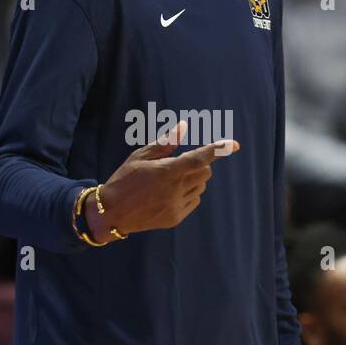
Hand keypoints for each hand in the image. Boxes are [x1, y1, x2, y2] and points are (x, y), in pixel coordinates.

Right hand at [87, 119, 238, 239]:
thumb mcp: (140, 156)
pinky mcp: (176, 217)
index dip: (217, 150)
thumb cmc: (124, 179)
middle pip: (205, 173)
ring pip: (201, 187)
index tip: (234, 144)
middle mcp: (175, 189)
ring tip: (172, 180)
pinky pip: (194, 200)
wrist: (111, 212)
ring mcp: (176, 205)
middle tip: (181, 164)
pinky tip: (170, 193)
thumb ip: (165, 143)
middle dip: (200, 165)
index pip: (199, 158)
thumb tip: (183, 127)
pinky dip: (189, 194)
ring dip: (194, 179)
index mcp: (167, 171)